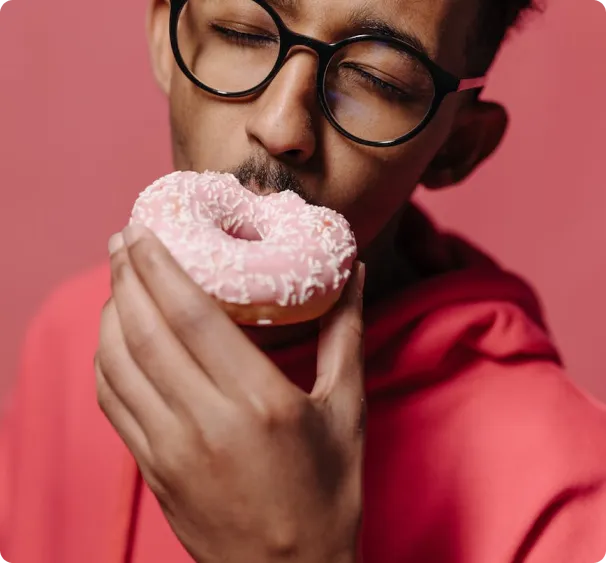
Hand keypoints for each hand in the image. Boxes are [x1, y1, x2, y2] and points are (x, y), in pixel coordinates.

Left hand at [95, 225, 366, 562]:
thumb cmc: (328, 492)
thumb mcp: (347, 410)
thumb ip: (346, 334)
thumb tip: (357, 274)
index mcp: (260, 401)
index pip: (192, 316)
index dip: (161, 266)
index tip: (145, 230)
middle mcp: (207, 422)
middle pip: (146, 331)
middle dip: (127, 275)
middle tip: (124, 236)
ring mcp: (172, 449)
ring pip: (119, 364)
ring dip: (110, 313)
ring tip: (117, 279)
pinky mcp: (154, 470)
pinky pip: (113, 402)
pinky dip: (106, 360)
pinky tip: (115, 336)